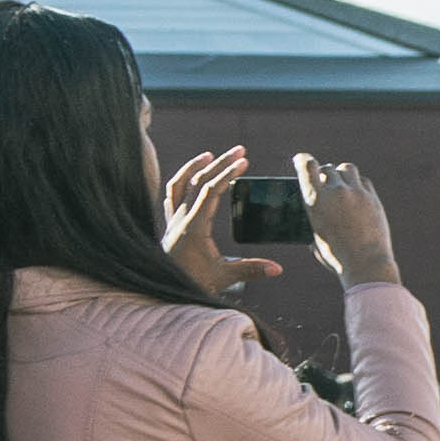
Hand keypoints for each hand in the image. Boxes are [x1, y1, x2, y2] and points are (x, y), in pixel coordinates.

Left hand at [160, 146, 272, 291]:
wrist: (161, 290)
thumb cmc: (193, 283)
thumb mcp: (224, 276)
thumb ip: (251, 270)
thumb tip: (278, 269)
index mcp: (194, 227)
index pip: (211, 191)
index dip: (227, 174)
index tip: (244, 162)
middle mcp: (180, 219)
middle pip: (198, 181)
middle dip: (220, 163)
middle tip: (239, 150)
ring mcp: (172, 220)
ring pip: (179, 184)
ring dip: (194, 167)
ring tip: (209, 155)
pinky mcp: (169, 225)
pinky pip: (172, 195)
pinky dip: (181, 181)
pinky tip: (191, 176)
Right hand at [297, 156, 400, 285]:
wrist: (365, 263)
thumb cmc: (336, 256)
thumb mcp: (315, 237)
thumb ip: (314, 220)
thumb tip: (317, 218)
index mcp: (314, 200)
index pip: (306, 166)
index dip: (303, 160)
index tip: (302, 159)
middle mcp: (334, 191)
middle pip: (327, 169)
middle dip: (323, 173)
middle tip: (324, 181)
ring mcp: (355, 193)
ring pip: (346, 169)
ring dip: (341, 173)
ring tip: (342, 183)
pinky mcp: (372, 198)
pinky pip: (363, 181)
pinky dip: (357, 184)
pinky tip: (356, 193)